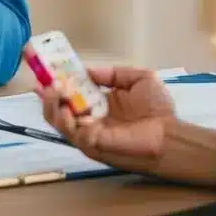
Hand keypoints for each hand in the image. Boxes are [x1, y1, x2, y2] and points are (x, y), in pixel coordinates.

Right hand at [37, 65, 176, 172]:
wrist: (169, 135)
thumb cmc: (157, 109)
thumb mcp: (139, 79)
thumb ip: (114, 73)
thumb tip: (88, 71)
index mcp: (98, 104)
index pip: (70, 93)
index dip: (57, 82)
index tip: (46, 71)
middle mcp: (89, 119)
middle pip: (57, 109)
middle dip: (48, 94)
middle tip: (47, 81)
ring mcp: (88, 134)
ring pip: (58, 122)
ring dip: (51, 106)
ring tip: (54, 90)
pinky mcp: (92, 145)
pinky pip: (72, 133)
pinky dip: (66, 120)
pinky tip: (68, 108)